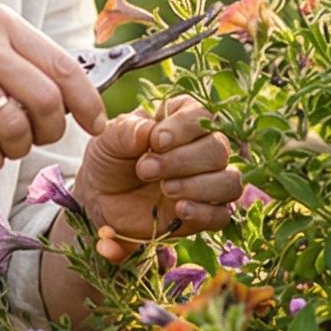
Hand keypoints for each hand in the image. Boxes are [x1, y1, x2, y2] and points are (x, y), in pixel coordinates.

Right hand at [0, 4, 106, 172]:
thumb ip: (18, 56)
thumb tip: (70, 92)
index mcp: (1, 23)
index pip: (64, 65)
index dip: (88, 101)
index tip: (95, 123)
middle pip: (47, 102)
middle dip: (51, 131)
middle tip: (39, 139)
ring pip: (15, 128)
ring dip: (17, 149)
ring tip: (3, 148)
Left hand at [73, 94, 241, 259]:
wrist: (101, 199)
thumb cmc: (109, 160)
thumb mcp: (107, 141)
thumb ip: (125, 131)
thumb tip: (148, 130)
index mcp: (182, 120)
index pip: (202, 116)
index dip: (184, 128)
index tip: (156, 141)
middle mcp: (203, 148)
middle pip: (219, 149)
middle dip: (183, 161)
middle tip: (146, 169)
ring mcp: (208, 182)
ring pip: (230, 181)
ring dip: (199, 186)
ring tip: (165, 190)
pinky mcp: (206, 213)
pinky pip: (222, 214)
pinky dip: (204, 212)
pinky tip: (178, 210)